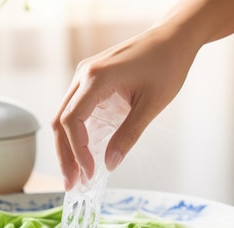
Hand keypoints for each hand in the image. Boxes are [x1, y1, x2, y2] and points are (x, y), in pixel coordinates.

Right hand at [51, 25, 197, 189]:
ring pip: (64, 116)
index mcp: (96, 78)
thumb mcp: (151, 105)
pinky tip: (84, 154)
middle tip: (72, 183)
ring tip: (76, 174)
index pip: (72, 121)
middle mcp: (84, 74)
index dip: (77, 152)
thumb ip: (128, 135)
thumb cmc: (167, 65)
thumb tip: (109, 164)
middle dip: (65, 155)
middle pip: (61, 121)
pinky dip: (77, 133)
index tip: (89, 174)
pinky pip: (76, 109)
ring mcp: (85, 76)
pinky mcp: (91, 80)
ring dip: (68, 147)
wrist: (173, 38)